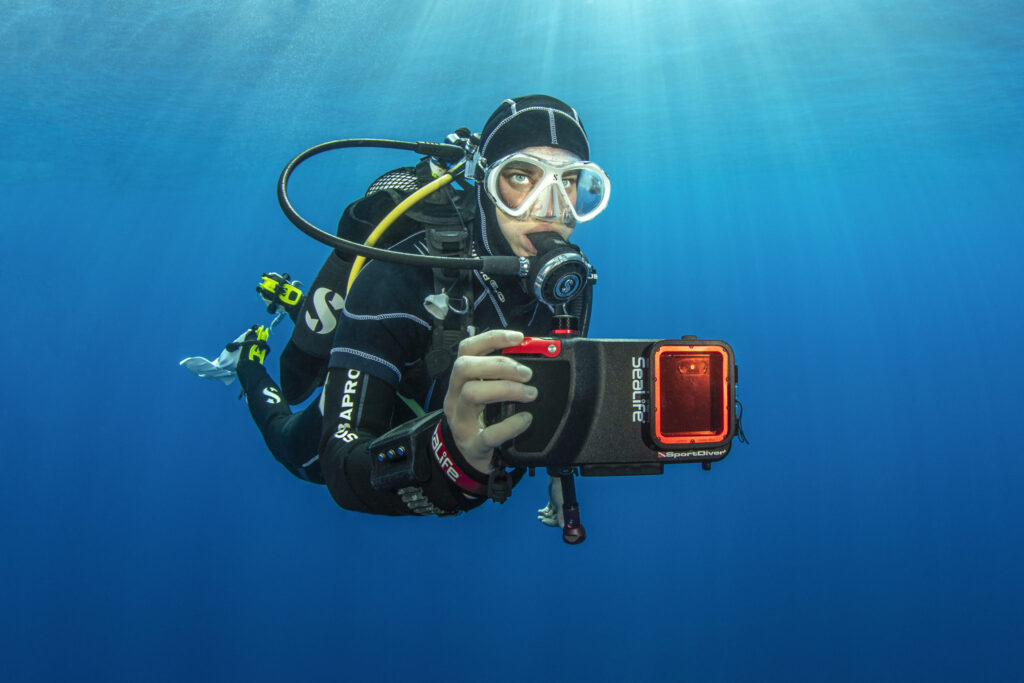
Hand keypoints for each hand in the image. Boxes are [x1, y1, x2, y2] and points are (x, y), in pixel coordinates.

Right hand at [443, 330, 536, 473]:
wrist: (468, 458)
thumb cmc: (481, 419)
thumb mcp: (485, 393)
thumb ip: (500, 375)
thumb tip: (532, 353)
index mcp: (459, 381)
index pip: (466, 349)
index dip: (492, 338)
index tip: (518, 338)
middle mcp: (454, 397)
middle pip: (465, 368)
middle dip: (499, 365)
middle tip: (526, 373)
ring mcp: (460, 422)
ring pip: (472, 393)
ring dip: (506, 389)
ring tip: (530, 393)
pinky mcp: (472, 445)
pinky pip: (489, 434)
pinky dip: (510, 425)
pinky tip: (526, 420)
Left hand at [537, 475, 564, 527]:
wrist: (556, 479)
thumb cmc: (560, 490)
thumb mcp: (559, 504)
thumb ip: (561, 516)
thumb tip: (562, 527)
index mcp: (565, 510)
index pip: (558, 521)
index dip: (551, 523)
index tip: (543, 521)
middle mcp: (562, 509)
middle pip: (554, 518)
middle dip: (546, 519)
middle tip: (539, 519)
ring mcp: (557, 505)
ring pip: (550, 514)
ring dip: (544, 515)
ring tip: (539, 514)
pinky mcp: (553, 501)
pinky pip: (548, 509)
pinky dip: (544, 510)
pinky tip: (539, 511)